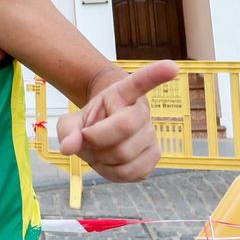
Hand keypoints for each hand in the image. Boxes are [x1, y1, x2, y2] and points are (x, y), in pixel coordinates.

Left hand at [58, 60, 178, 182]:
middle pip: (124, 126)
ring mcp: (151, 134)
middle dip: (97, 139)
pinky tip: (109, 162)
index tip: (172, 67)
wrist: (102, 135)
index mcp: (122, 93)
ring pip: (125, 154)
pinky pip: (132, 172)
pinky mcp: (154, 156)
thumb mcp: (71, 123)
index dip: (156, 74)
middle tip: (87, 138)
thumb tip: (69, 147)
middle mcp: (141, 111)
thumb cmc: (89, 124)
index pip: (139, 82)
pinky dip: (113, 172)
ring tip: (99, 150)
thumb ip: (67, 132)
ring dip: (102, 158)